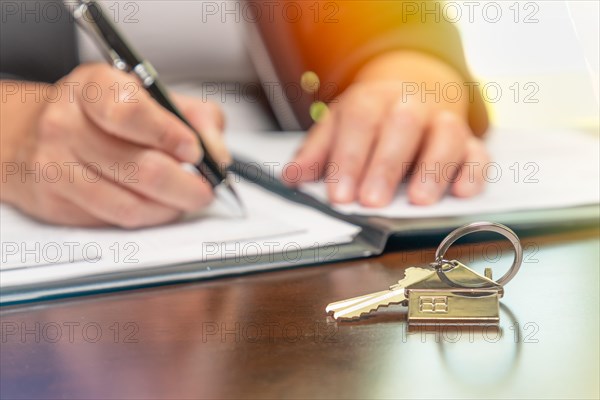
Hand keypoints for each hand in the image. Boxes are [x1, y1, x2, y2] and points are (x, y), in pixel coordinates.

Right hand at [3, 64, 226, 227]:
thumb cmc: (103, 113)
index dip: (170, 136)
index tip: (194, 151)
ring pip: (130, 205)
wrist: (34, 131)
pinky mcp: (54, 202)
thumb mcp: (150, 95)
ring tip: (184, 199)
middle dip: (187, 186)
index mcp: (93, 87)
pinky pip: (114, 221)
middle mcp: (66, 124)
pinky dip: (147, 217)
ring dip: (170, 208)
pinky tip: (156, 205)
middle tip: (206, 190)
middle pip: (141, 169)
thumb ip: (196, 117)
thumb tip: (217, 156)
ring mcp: (54, 166)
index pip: (130, 114)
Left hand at [283, 51, 489, 206]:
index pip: (359, 122)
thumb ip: (316, 153)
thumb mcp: (336, 126)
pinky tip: (462, 192)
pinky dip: (474, 173)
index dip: (348, 159)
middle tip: (371, 202)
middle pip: (401, 127)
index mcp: (373, 99)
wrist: (411, 89)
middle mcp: (411, 105)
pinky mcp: (468, 141)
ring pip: (445, 136)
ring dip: (432, 169)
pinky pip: (478, 153)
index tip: (339, 195)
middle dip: (386, 166)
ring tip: (419, 200)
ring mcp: (442, 120)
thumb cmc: (371, 117)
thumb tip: (291, 179)